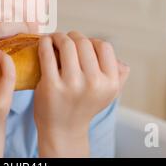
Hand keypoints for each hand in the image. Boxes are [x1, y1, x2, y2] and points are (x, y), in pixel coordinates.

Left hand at [34, 31, 129, 156]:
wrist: (63, 129)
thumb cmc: (83, 106)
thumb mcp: (107, 94)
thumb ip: (119, 76)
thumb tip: (122, 61)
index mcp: (110, 83)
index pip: (104, 46)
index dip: (92, 40)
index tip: (81, 44)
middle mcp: (94, 83)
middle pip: (84, 43)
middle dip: (72, 36)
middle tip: (64, 39)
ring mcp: (72, 84)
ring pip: (67, 44)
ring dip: (58, 36)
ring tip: (53, 39)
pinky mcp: (52, 85)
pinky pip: (47, 53)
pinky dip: (44, 42)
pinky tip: (43, 42)